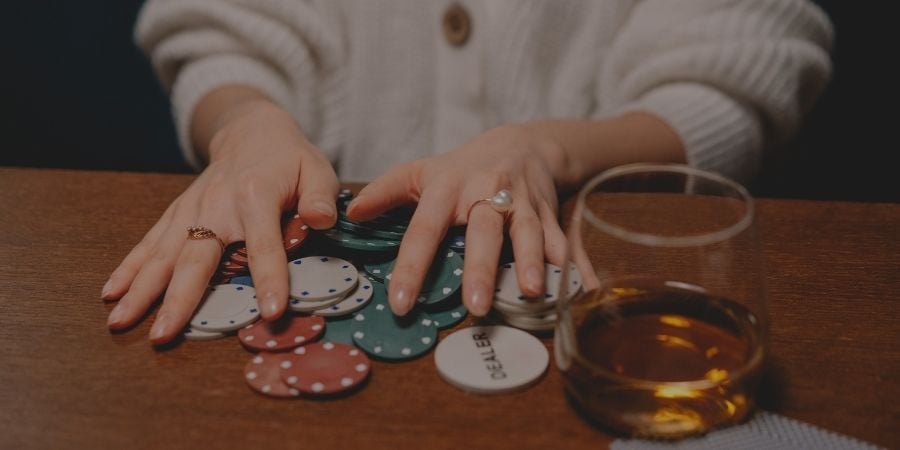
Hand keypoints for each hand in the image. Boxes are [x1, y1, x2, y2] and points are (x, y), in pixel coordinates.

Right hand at [101, 100, 338, 343]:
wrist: (251, 130)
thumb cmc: (291, 159)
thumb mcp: (317, 170)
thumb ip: (321, 196)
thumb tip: (325, 221)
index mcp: (256, 195)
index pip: (265, 244)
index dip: (270, 277)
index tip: (272, 312)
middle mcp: (216, 204)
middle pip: (196, 256)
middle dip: (179, 298)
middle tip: (162, 334)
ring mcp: (192, 209)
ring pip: (163, 253)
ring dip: (141, 289)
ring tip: (121, 322)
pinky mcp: (178, 213)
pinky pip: (150, 242)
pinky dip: (129, 267)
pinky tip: (111, 294)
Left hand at [347, 125, 569, 316]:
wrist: (521, 144)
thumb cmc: (463, 167)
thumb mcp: (420, 172)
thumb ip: (385, 192)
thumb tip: (349, 215)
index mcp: (450, 187)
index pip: (425, 228)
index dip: (412, 265)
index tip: (401, 302)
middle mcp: (488, 193)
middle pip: (484, 231)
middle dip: (481, 267)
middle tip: (474, 305)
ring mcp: (523, 203)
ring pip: (529, 233)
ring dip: (532, 262)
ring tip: (532, 292)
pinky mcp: (551, 213)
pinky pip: (565, 242)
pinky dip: (575, 267)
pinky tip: (585, 292)